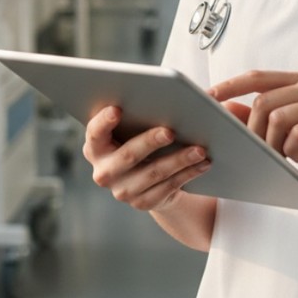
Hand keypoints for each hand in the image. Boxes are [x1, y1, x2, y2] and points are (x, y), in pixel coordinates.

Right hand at [83, 105, 210, 211]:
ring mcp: (122, 190)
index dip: (103, 122)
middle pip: (127, 155)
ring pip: (154, 173)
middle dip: (150, 141)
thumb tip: (187, 95)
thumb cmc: (138, 141)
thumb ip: (142, 111)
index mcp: (95, 148)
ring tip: (200, 149)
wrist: (145, 180)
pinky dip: (188, 173)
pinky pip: (168, 187)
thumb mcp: (133, 128)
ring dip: (179, 159)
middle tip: (170, 131)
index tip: (117, 109)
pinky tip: (203, 163)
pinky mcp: (142, 202)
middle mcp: (104, 171)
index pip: (95, 134)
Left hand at [209, 70, 297, 195]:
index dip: (229, 86)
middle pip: (263, 101)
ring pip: (278, 117)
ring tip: (279, 157)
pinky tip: (297, 157)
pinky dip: (291, 149)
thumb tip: (222, 109)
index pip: (256, 77)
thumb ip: (257, 118)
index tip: (207, 99)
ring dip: (272, 143)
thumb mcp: (284, 133)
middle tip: (256, 151)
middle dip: (252, 130)